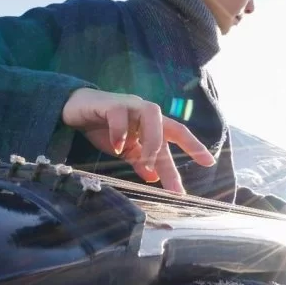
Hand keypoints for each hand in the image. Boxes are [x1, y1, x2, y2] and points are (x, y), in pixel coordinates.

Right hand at [62, 88, 214, 193]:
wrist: (76, 109)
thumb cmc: (105, 127)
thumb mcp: (126, 149)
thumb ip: (140, 161)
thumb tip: (154, 177)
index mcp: (152, 125)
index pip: (179, 133)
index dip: (194, 147)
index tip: (209, 162)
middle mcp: (146, 113)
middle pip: (171, 126)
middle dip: (179, 150)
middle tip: (175, 181)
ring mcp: (130, 105)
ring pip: (151, 115)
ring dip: (152, 140)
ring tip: (146, 162)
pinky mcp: (110, 103)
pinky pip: (120, 115)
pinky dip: (121, 132)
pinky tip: (118, 147)